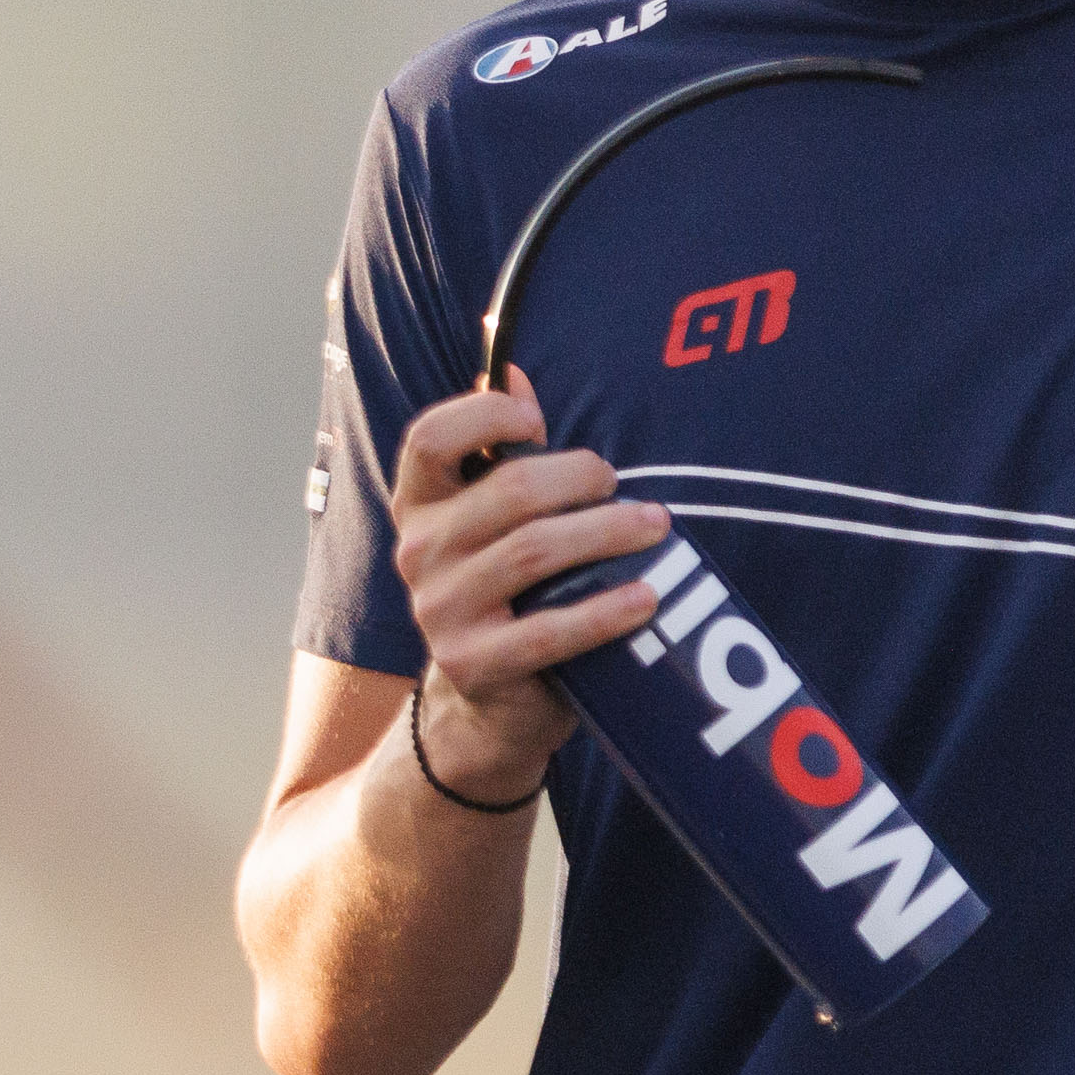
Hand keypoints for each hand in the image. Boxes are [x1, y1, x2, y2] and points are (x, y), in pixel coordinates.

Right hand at [388, 371, 670, 802]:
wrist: (487, 702)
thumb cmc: (507, 590)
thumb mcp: (492, 520)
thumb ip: (499, 451)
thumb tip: (512, 372)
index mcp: (419, 505)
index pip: (430, 437)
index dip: (486, 416)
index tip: (539, 424)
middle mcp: (418, 552)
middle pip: (509, 492)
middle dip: (582, 479)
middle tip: (625, 489)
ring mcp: (440, 610)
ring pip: (535, 552)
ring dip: (608, 533)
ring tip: (656, 529)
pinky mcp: (473, 662)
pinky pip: (548, 630)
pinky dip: (605, 611)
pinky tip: (647, 597)